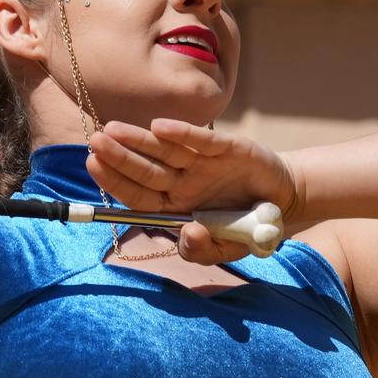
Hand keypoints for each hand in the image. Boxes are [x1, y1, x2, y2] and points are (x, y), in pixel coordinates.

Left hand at [87, 119, 299, 264]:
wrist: (283, 202)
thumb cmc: (245, 226)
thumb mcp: (227, 249)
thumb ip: (204, 250)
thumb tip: (188, 234)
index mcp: (175, 206)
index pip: (138, 195)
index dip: (116, 181)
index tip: (94, 165)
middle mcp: (182, 181)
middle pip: (145, 170)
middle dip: (119, 157)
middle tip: (96, 142)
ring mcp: (202, 163)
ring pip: (166, 151)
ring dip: (140, 140)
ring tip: (114, 130)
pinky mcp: (226, 148)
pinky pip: (201, 141)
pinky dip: (183, 133)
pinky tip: (160, 127)